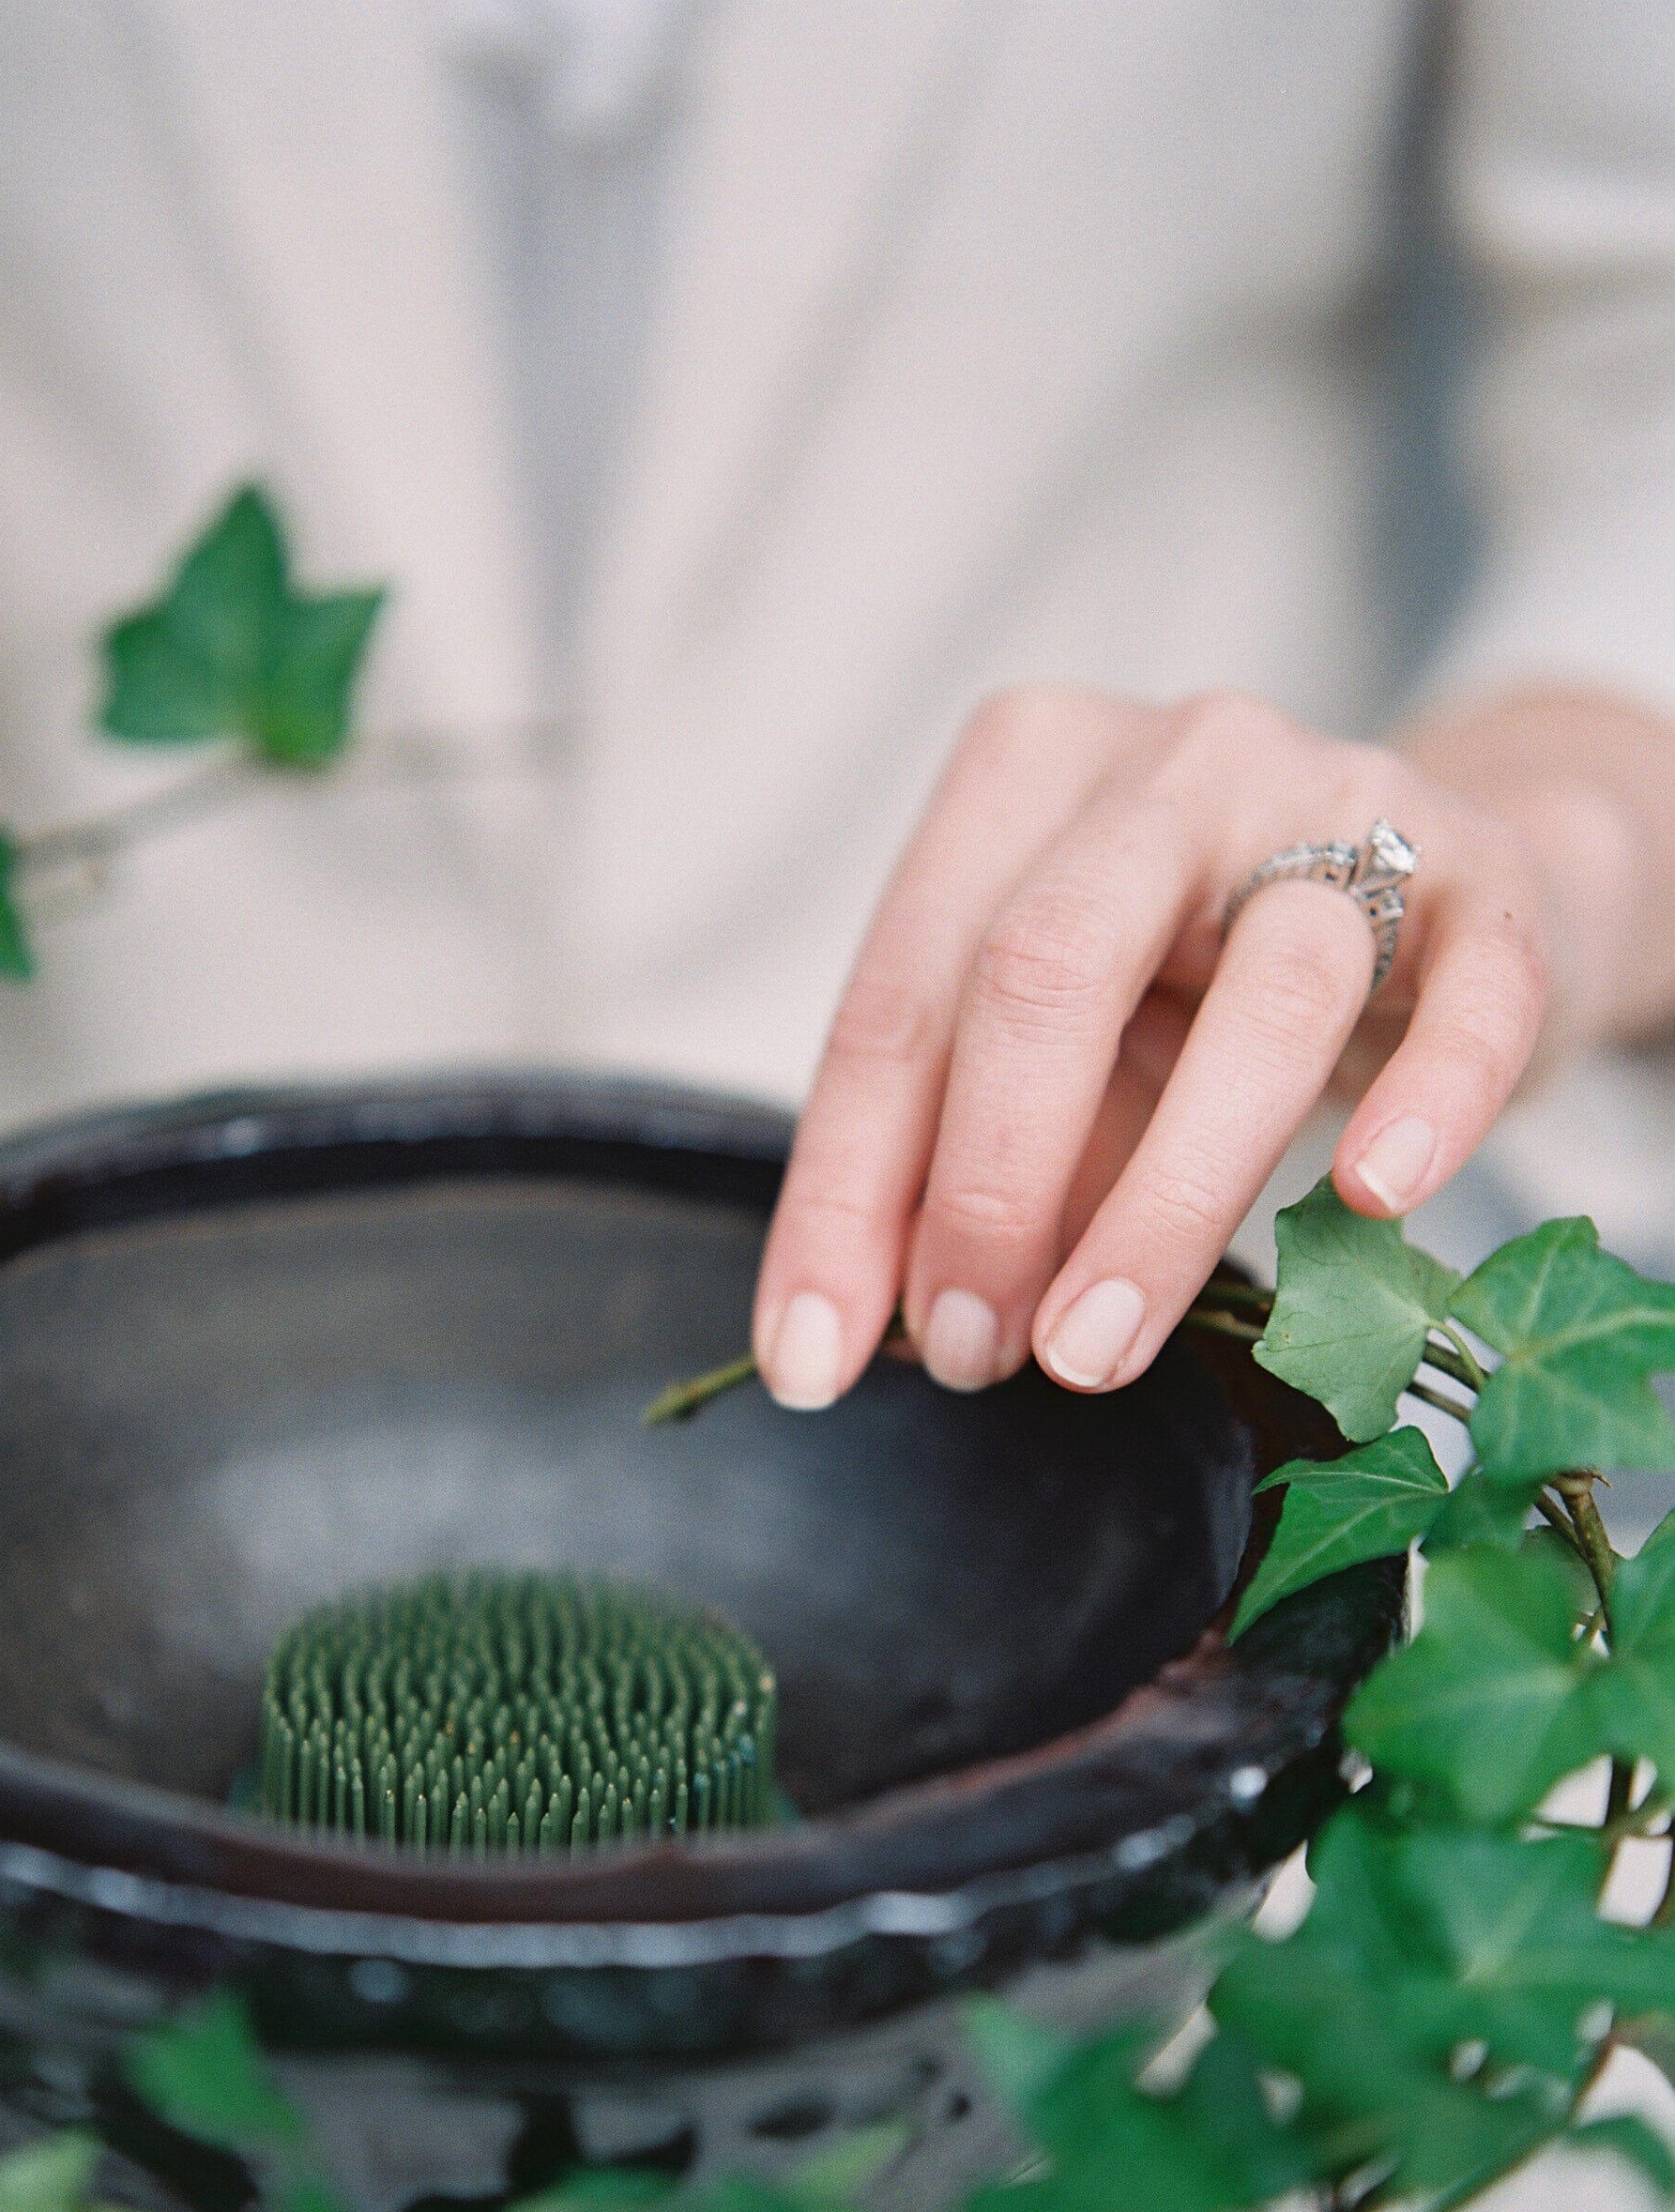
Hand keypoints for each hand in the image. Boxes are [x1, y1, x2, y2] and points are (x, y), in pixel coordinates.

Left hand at [752, 686, 1576, 1407]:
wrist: (1454, 888)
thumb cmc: (1208, 982)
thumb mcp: (1071, 1050)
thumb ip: (983, 1156)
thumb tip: (905, 1324)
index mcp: (1025, 775)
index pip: (900, 998)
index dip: (845, 1190)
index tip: (812, 1356)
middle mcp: (1174, 759)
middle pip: (1048, 965)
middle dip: (985, 1185)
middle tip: (968, 1354)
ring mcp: (1346, 796)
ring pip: (1265, 989)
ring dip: (1164, 1199)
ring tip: (1096, 1349)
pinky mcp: (1494, 873)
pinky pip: (1477, 986)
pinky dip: (1430, 1097)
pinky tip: (1373, 1199)